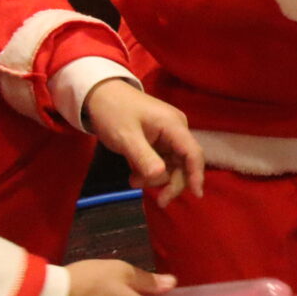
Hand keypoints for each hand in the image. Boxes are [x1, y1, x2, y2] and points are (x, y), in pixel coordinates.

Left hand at [83, 80, 205, 206]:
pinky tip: (135, 174)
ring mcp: (168, 136)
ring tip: (132, 180)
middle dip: (170, 182)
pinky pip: (162, 162)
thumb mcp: (125, 136)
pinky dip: (150, 172)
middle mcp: (176, 130)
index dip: (197, 174)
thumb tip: (161, 176)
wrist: (99, 94)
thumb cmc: (113, 112)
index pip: (193, 152)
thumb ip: (143, 157)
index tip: (196, 195)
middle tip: (158, 201)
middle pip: (184, 163)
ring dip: (156, 178)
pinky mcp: (159, 141)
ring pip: (173, 165)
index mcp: (173, 125)